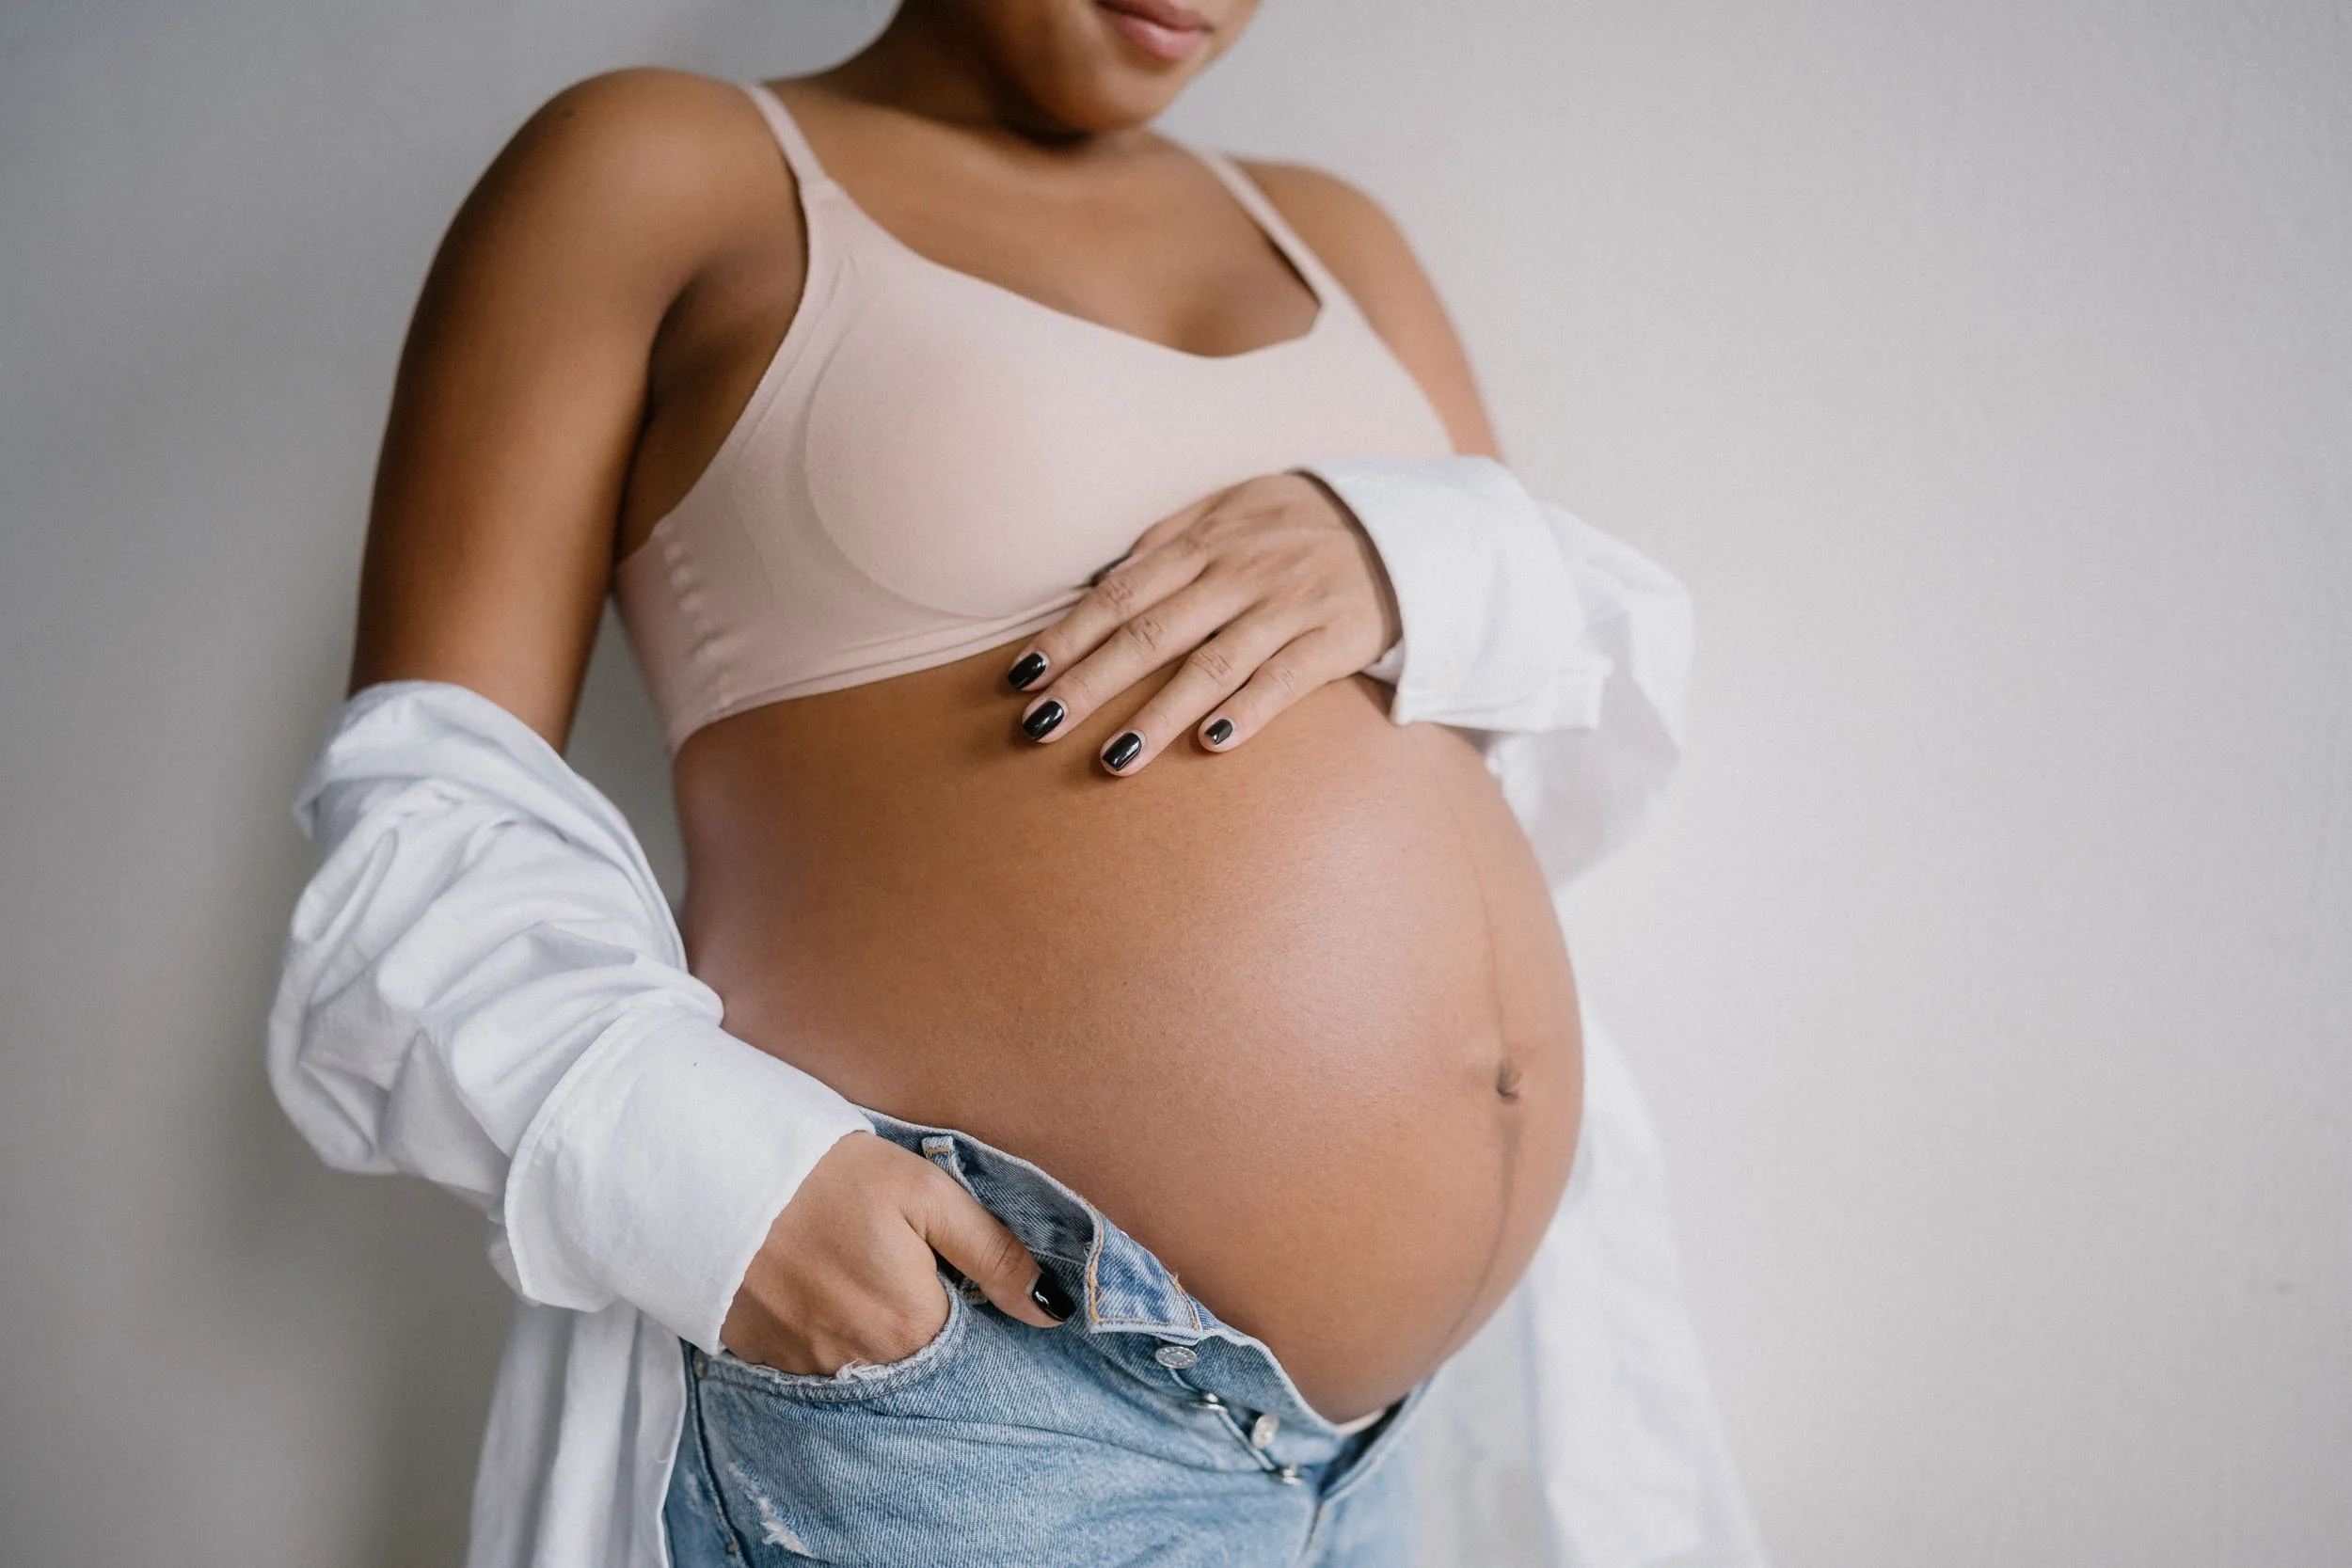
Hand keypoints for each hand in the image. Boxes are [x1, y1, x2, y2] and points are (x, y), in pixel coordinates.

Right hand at [721, 1131, 1069, 1374]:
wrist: (716, 1170)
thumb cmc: (828, 1173)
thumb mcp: (926, 1194)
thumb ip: (993, 1254)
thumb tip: (1054, 1310)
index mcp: (910, 1325)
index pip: (965, 1344)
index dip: (961, 1306)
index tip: (947, 1276)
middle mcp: (860, 1363)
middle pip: (913, 1360)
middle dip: (916, 1323)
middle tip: (891, 1266)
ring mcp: (805, 1367)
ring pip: (862, 1366)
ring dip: (867, 1333)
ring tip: (850, 1273)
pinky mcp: (760, 1358)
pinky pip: (811, 1364)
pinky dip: (820, 1335)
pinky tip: (812, 1289)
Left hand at [1001, 472, 1400, 774]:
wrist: (1402, 527)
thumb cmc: (1298, 524)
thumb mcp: (1233, 507)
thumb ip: (1169, 538)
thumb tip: (1105, 576)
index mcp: (1205, 541)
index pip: (1121, 594)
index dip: (1069, 635)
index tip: (1022, 675)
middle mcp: (1239, 573)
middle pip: (1152, 633)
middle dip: (1090, 682)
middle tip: (1039, 726)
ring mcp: (1287, 607)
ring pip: (1211, 666)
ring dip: (1158, 715)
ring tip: (1112, 759)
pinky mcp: (1335, 639)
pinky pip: (1285, 679)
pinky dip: (1249, 709)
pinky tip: (1212, 743)